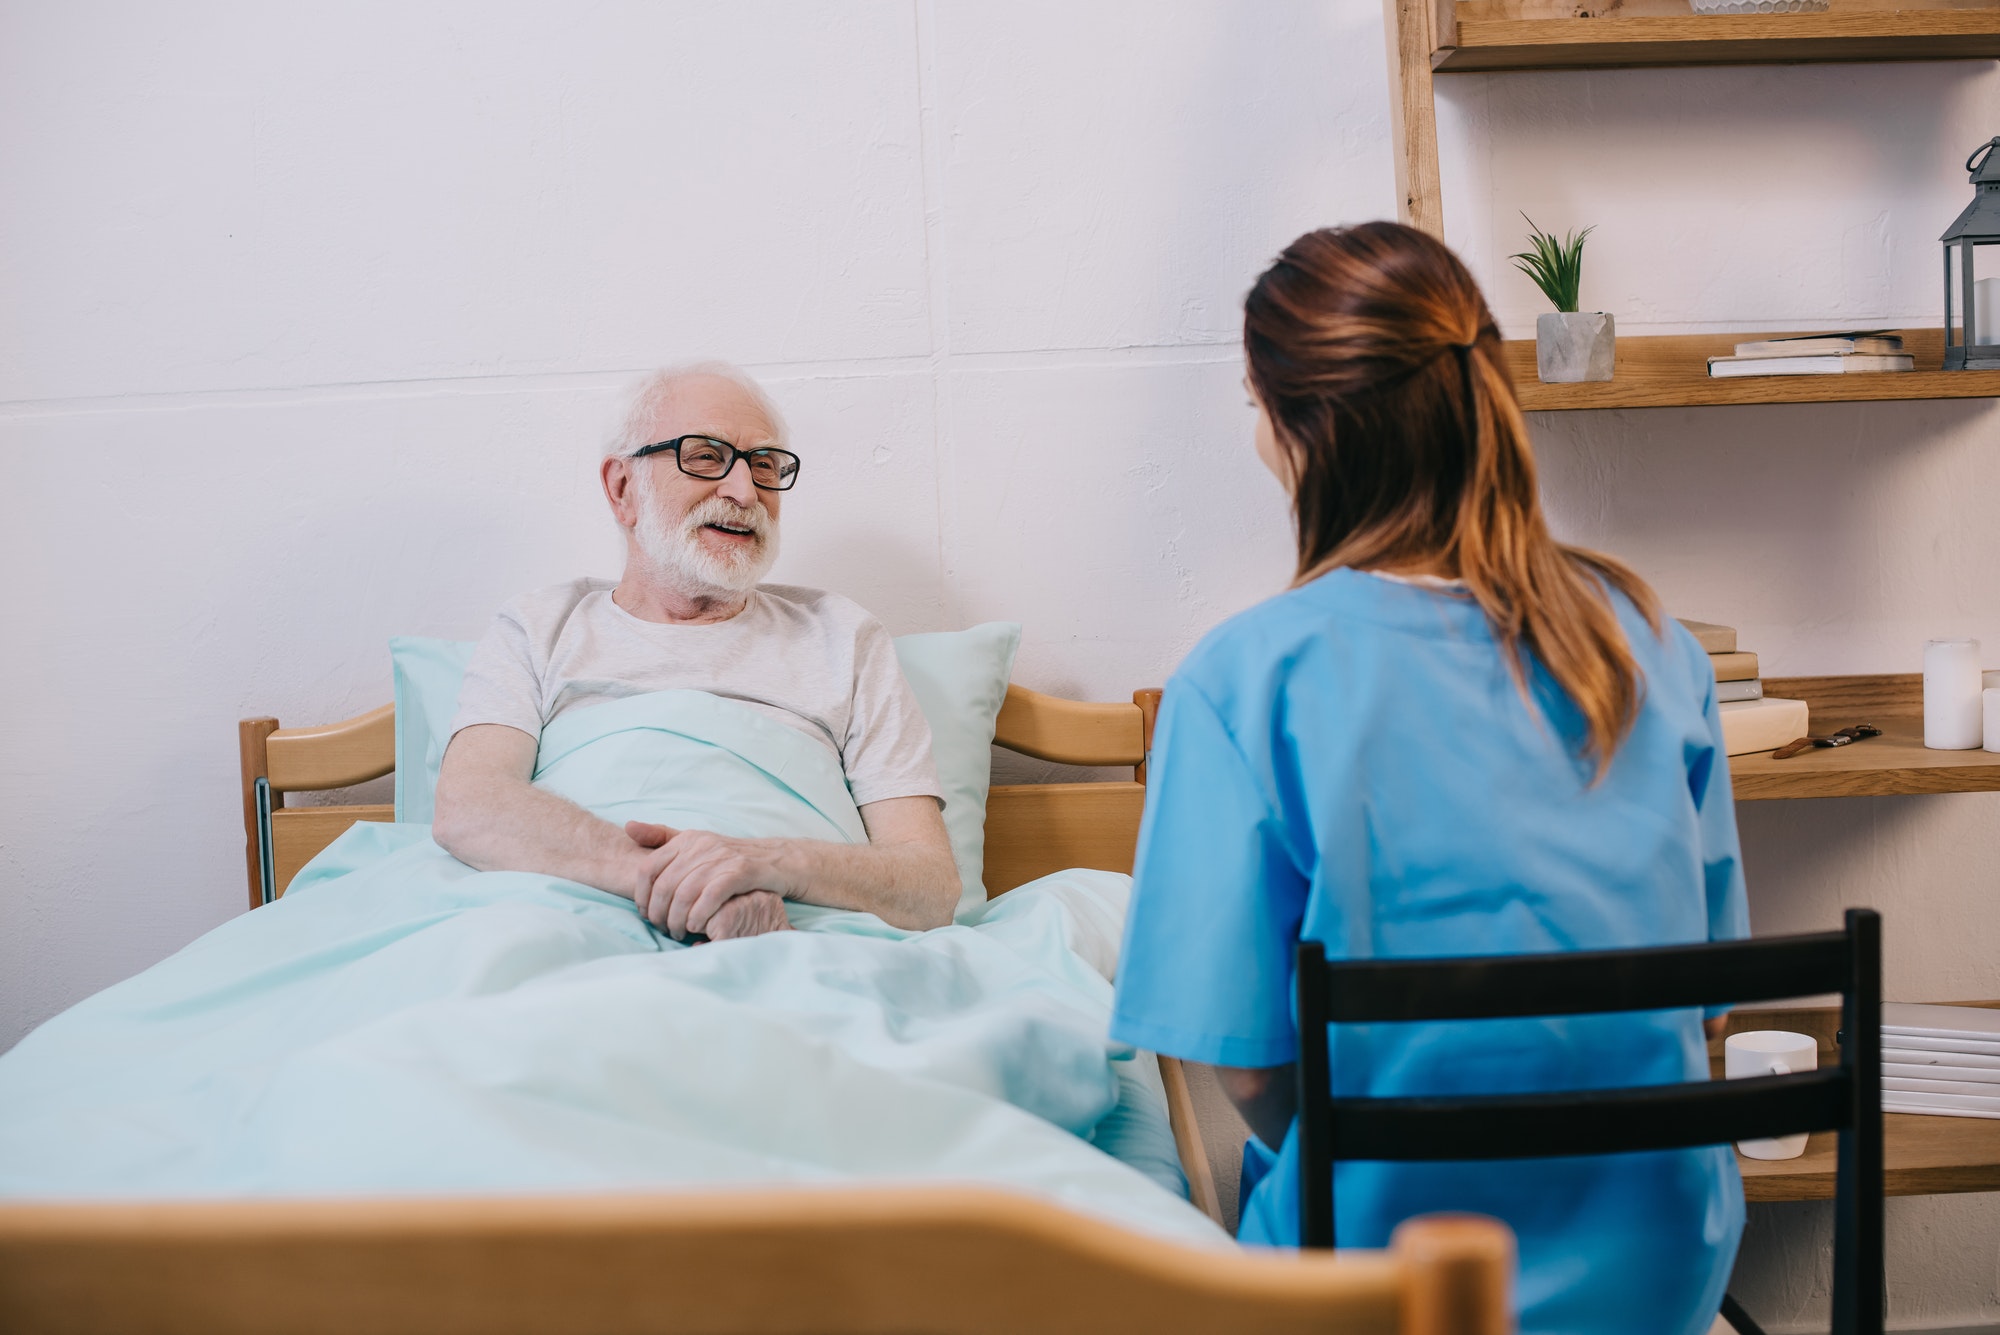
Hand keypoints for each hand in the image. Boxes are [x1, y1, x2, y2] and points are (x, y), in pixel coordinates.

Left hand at [625, 820, 786, 938]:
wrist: (775, 860)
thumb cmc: (728, 858)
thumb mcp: (695, 844)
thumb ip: (661, 837)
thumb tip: (628, 827)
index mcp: (686, 839)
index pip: (648, 868)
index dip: (641, 895)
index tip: (645, 914)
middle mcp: (701, 845)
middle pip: (665, 886)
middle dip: (660, 914)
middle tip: (663, 929)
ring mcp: (722, 857)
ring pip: (685, 894)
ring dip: (678, 920)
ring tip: (680, 933)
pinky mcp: (741, 871)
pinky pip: (710, 898)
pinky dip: (699, 916)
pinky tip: (697, 927)